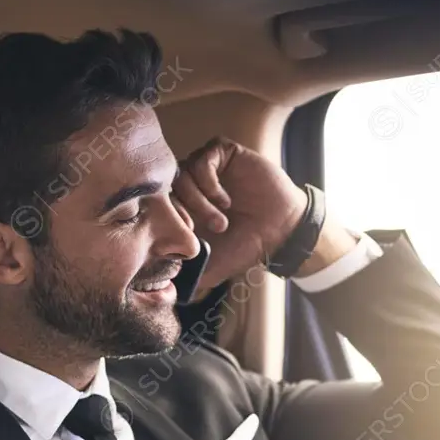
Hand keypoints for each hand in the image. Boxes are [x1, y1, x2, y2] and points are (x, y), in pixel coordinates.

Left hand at [173, 137, 306, 291]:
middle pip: (167, 186)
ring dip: (198, 201)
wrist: (280, 231)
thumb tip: (163, 286)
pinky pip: (203, 159)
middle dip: (181, 211)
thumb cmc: (246, 247)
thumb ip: (187, 274)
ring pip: (183, 173)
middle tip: (199, 230)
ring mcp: (207, 168)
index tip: (188, 237)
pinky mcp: (223, 153)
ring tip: (220, 220)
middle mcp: (192, 184)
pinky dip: (209, 183)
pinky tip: (225, 201)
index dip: (167, 220)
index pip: (158, 203)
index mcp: (184, 206)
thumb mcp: (210, 267)